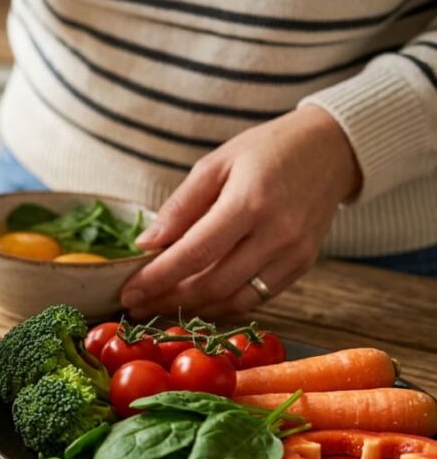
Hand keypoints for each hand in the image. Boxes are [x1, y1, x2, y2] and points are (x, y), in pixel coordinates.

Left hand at [121, 105, 360, 318]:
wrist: (330, 149)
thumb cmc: (266, 151)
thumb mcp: (215, 164)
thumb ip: (180, 207)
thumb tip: (145, 245)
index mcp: (249, 202)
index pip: (194, 253)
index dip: (157, 278)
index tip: (128, 291)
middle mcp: (276, 234)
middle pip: (213, 284)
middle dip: (168, 299)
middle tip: (136, 304)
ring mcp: (294, 254)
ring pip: (234, 300)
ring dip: (193, 309)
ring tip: (159, 306)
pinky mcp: (302, 266)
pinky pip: (256, 298)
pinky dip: (222, 305)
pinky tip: (196, 301)